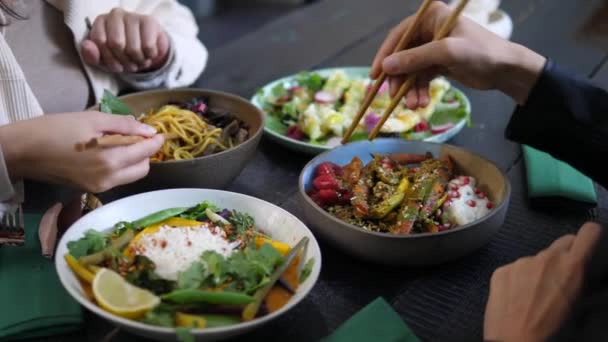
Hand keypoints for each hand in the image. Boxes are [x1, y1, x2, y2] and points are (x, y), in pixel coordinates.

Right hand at [0, 112, 163, 192]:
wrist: (23, 151)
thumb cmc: (55, 129)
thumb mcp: (92, 119)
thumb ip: (124, 125)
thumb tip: (149, 130)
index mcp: (110, 160)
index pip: (145, 152)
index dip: (156, 141)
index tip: (160, 133)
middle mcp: (109, 179)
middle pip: (143, 168)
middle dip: (145, 152)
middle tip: (139, 136)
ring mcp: (100, 187)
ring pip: (131, 175)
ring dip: (134, 160)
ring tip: (124, 142)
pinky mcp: (91, 189)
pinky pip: (117, 179)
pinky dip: (121, 166)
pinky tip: (111, 152)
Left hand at [81, 8, 169, 73]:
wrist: (147, 48)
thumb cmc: (121, 53)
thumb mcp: (104, 59)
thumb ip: (91, 55)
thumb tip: (87, 46)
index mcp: (101, 21)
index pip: (100, 41)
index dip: (109, 59)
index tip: (116, 66)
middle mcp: (115, 14)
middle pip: (116, 44)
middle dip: (124, 61)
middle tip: (130, 65)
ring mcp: (133, 16)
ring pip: (133, 48)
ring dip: (138, 61)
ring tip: (139, 60)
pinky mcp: (149, 21)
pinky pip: (148, 46)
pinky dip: (149, 56)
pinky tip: (148, 54)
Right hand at [370, 1, 545, 106]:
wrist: (506, 69)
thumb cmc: (480, 52)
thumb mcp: (446, 53)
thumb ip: (414, 59)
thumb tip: (385, 67)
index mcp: (430, 17)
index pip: (398, 36)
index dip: (384, 56)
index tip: (375, 76)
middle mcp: (429, 30)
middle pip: (402, 55)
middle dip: (400, 79)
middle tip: (395, 97)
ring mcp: (433, 48)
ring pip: (410, 70)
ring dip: (410, 89)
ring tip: (414, 105)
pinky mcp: (438, 63)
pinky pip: (420, 78)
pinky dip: (419, 90)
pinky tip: (421, 102)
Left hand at [484, 222, 602, 341]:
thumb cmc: (552, 332)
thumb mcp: (579, 309)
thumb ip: (583, 284)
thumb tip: (588, 280)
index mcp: (572, 267)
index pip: (589, 232)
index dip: (590, 236)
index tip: (589, 243)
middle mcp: (546, 258)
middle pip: (562, 242)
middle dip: (566, 254)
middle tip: (561, 276)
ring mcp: (521, 262)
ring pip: (536, 258)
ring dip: (539, 269)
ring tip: (535, 295)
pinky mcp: (501, 270)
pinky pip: (515, 268)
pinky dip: (517, 279)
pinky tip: (516, 298)